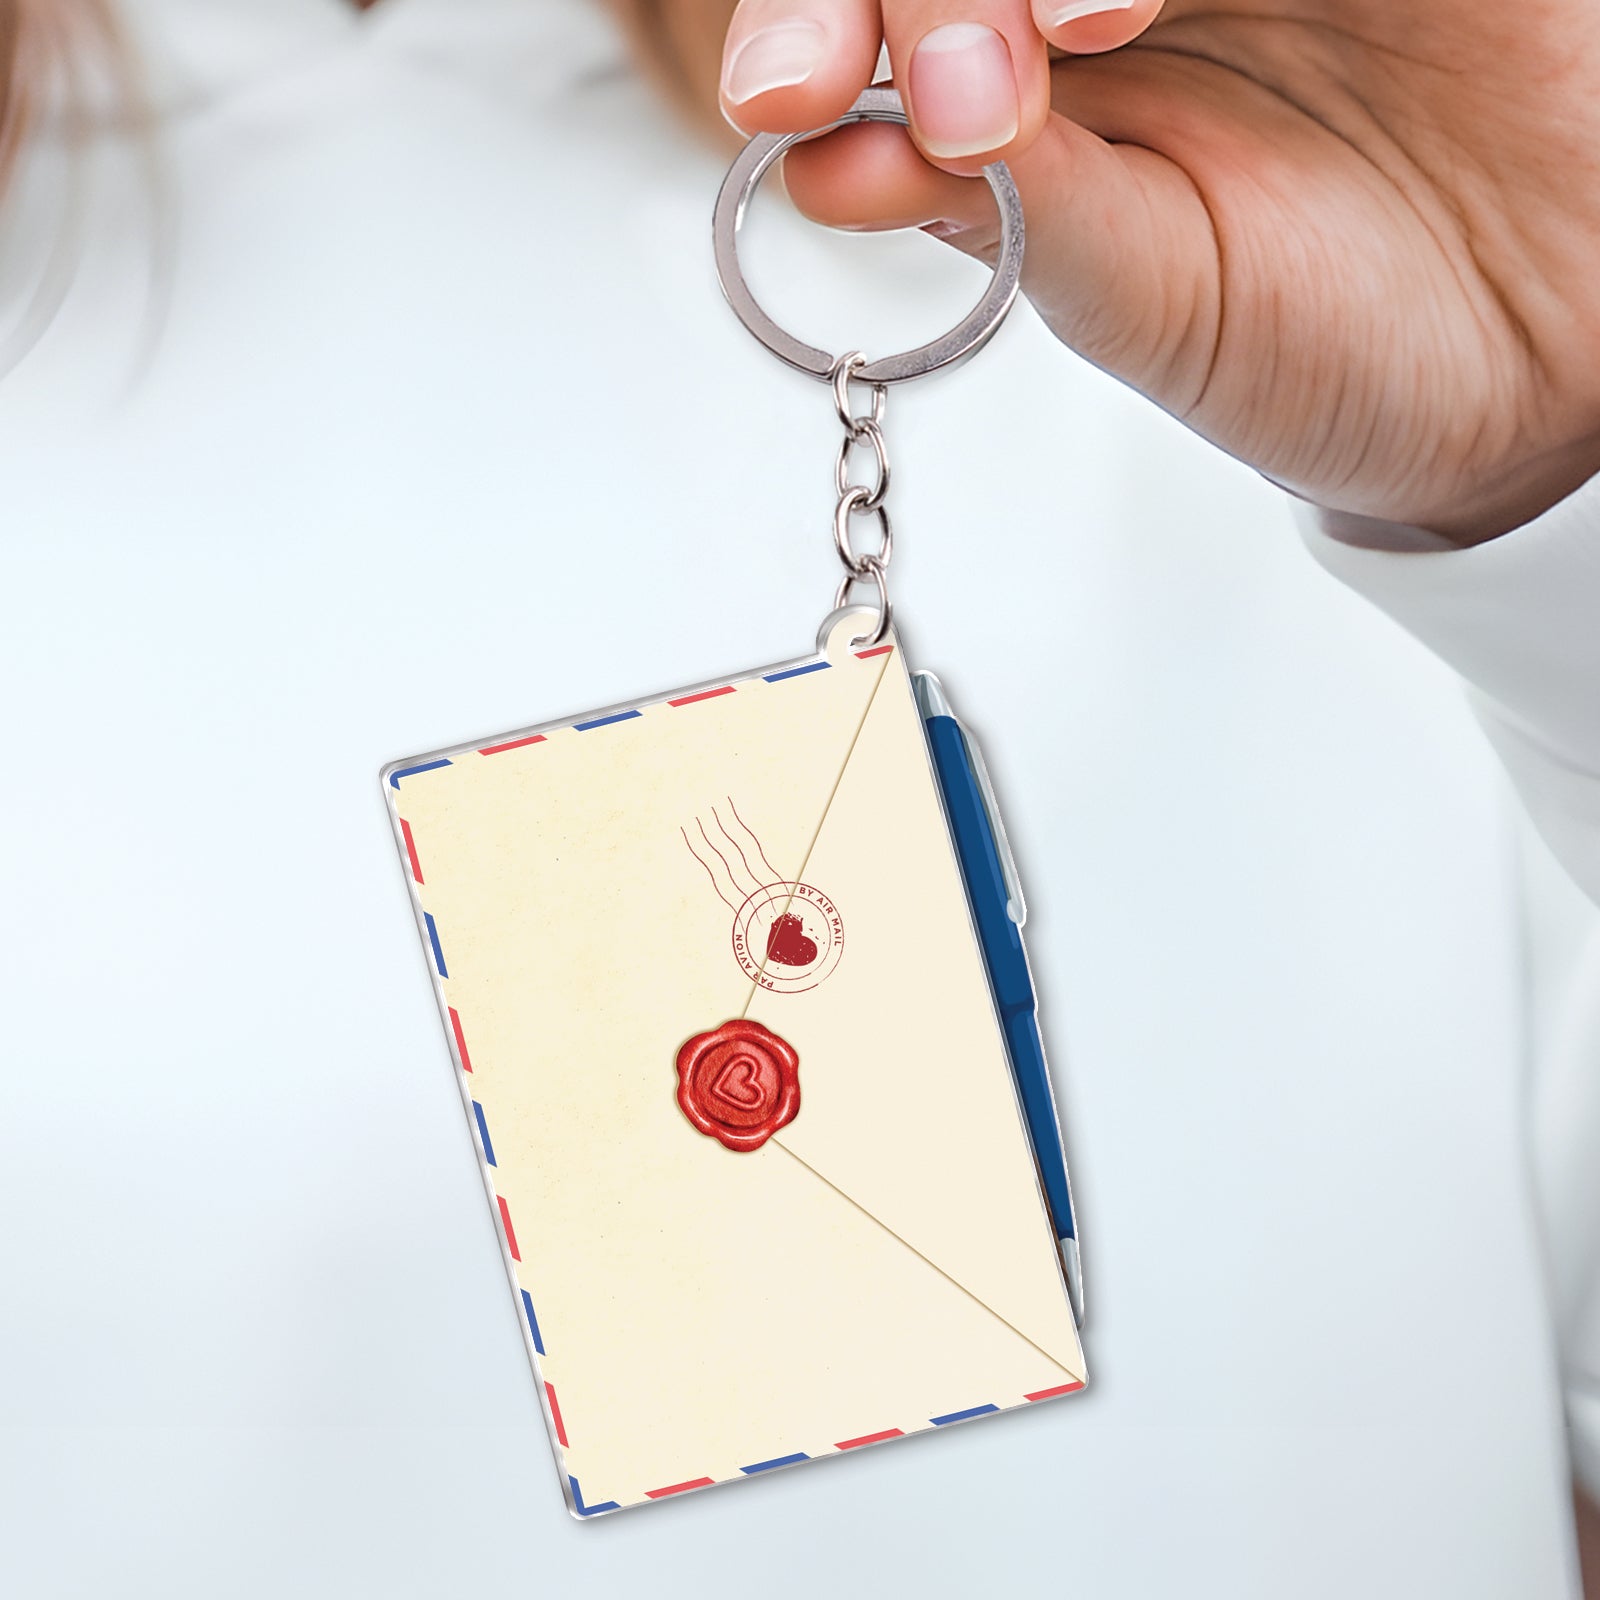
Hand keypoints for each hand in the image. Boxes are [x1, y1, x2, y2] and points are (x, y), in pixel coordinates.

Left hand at [716, 0, 1599, 541]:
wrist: (1528, 369)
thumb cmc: (1323, 344)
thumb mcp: (1141, 296)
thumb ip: (1001, 214)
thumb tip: (815, 165)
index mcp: (1045, 74)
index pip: (900, 0)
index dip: (818, 18)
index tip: (784, 93)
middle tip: (886, 75)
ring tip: (1040, 54)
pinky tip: (1112, 5)